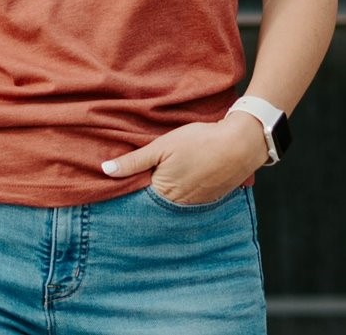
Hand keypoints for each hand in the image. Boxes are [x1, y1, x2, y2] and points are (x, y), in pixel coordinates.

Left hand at [100, 115, 269, 205]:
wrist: (240, 144)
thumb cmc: (199, 141)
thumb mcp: (162, 145)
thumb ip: (134, 160)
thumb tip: (105, 170)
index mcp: (162, 192)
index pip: (137, 198)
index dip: (129, 189)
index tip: (119, 185)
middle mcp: (177, 205)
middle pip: (155, 203)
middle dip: (147, 196)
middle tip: (143, 181)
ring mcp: (195, 205)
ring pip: (173, 203)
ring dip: (167, 195)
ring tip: (165, 179)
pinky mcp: (210, 200)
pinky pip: (190, 202)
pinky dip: (185, 194)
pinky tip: (186, 180)